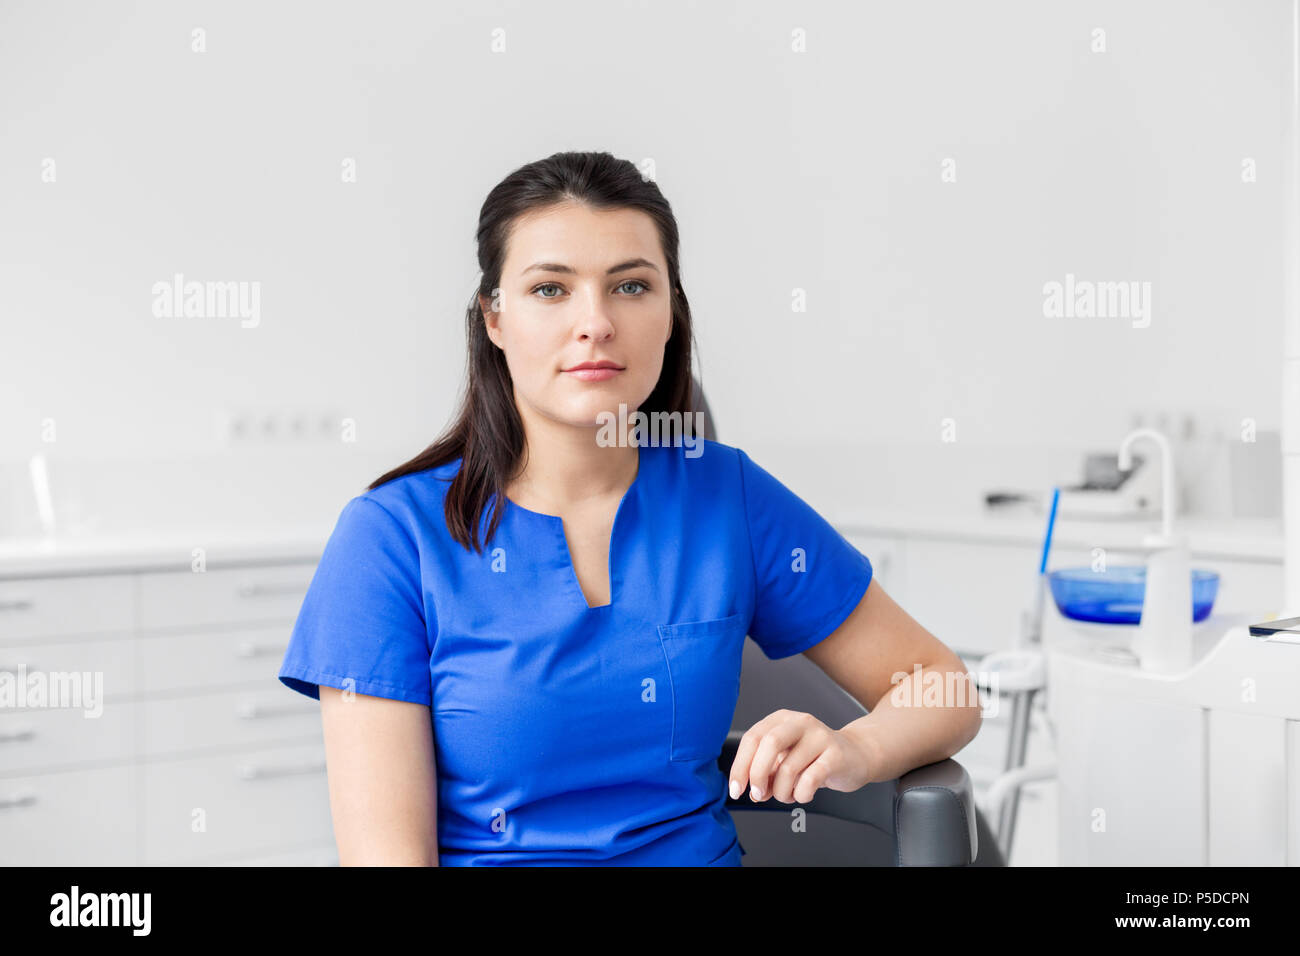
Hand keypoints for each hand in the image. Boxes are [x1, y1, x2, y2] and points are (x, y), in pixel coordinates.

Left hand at [728, 709, 872, 804]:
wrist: (856, 755)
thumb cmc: (815, 758)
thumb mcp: (786, 760)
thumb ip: (766, 772)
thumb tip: (752, 791)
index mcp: (781, 719)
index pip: (752, 738)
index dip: (740, 766)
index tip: (736, 790)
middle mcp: (799, 722)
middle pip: (768, 744)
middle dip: (757, 774)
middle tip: (758, 794)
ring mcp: (819, 736)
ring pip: (788, 768)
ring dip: (782, 791)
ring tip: (787, 795)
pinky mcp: (836, 754)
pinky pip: (810, 780)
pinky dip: (801, 795)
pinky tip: (804, 794)